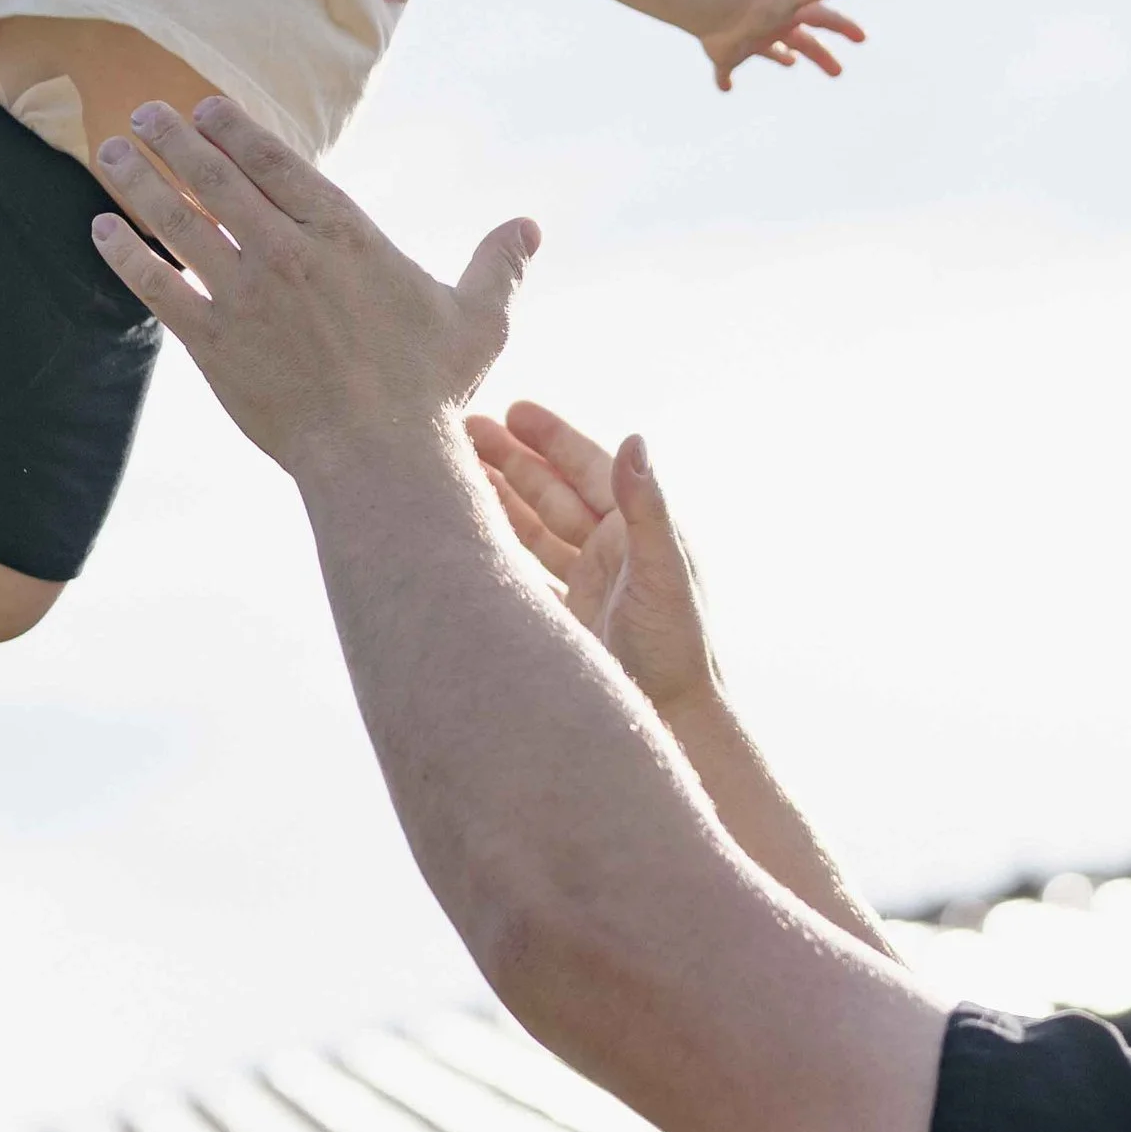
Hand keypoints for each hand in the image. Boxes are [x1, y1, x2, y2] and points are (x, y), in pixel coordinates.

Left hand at [89, 98, 536, 474]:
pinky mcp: (213, 344)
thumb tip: (528, 226)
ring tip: (109, 152)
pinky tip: (101, 229)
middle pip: (216, 178)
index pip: (275, 161)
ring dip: (138, 181)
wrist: (379, 457)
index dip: (234, 128)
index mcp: (344, 234)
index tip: (204, 107)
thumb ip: (496, 264)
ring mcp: (245, 296)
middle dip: (174, 139)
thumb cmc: (431, 390)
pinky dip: (126, 254)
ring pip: (177, 222)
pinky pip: (158, 287)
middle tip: (144, 111)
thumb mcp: (478, 319)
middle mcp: (287, 252)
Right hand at [467, 402, 719, 714]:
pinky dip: (496, 549)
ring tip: (455, 471)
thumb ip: (646, 507)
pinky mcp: (564, 619)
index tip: (512, 408)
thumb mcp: (662, 572)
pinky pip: (523, 571)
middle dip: (511, 459)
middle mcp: (609, 552)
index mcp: (636, 531)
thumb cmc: (676, 648)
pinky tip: (466, 535)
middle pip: (552, 492)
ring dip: (498, 497)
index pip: (588, 469)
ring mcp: (585, 585)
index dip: (551, 437)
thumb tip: (634, 438)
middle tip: (464, 429)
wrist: (671, 723)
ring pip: (533, 528)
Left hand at [700, 0, 865, 93]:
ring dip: (779, 56)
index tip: (861, 38)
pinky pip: (724, 71)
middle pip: (802, 42)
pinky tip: (724, 88)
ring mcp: (748, 40)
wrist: (717, 6)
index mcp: (790, 12)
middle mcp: (771, 25)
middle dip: (821, 56)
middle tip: (838, 73)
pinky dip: (723, 79)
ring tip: (791, 63)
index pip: (824, 18)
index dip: (844, 27)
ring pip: (767, 50)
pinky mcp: (725, 56)